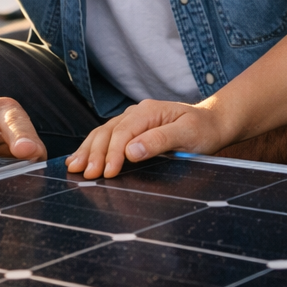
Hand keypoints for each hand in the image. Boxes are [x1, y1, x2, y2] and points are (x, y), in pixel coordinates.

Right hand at [67, 99, 230, 178]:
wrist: (213, 124)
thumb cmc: (203, 130)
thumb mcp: (188, 135)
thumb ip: (160, 140)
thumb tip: (131, 150)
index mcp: (149, 111)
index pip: (123, 132)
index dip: (112, 153)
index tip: (107, 173)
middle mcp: (136, 112)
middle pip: (107, 132)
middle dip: (94, 154)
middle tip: (86, 175)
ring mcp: (131, 120)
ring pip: (102, 133)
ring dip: (87, 151)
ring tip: (73, 168)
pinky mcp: (130, 130)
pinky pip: (106, 137)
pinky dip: (91, 148)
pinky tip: (78, 159)